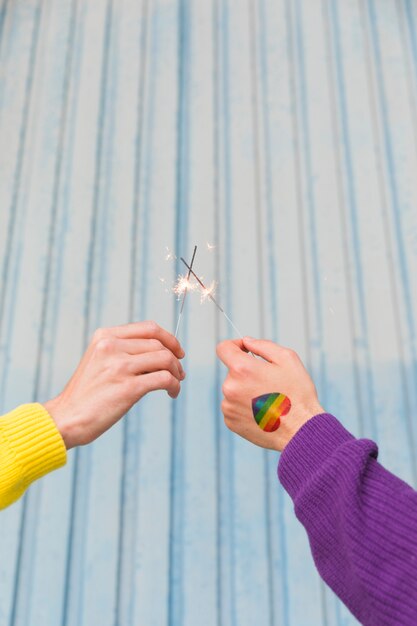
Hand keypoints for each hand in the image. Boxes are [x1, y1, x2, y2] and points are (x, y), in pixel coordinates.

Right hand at [43, 321, 184, 448]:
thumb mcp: (99, 360)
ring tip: (175, 383)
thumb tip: (161, 352)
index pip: (148, 328)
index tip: (178, 351)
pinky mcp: (128, 388)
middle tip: (178, 373)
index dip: (169, 338)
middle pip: (159, 345)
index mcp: (105, 336)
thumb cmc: (86, 393)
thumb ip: (123, 350)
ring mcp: (120, 366)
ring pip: (165, 359)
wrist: (67, 418)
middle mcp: (112, 347)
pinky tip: (172, 393)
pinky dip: (174, 385)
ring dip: (176, 372)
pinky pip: (164, 379)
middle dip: (174, 359)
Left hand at [216, 337, 323, 451]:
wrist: (300, 431)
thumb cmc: (298, 394)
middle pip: (233, 371)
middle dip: (248, 373)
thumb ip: (263, 345)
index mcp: (242, 369)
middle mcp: (230, 387)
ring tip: (268, 401)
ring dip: (246, 391)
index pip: (223, 348)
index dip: (235, 345)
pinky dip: (245, 407)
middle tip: (270, 384)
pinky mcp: (230, 422)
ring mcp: (228, 406)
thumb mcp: (287, 359)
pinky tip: (263, 413)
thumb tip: (246, 342)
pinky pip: (234, 407)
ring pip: (233, 390)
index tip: (245, 350)